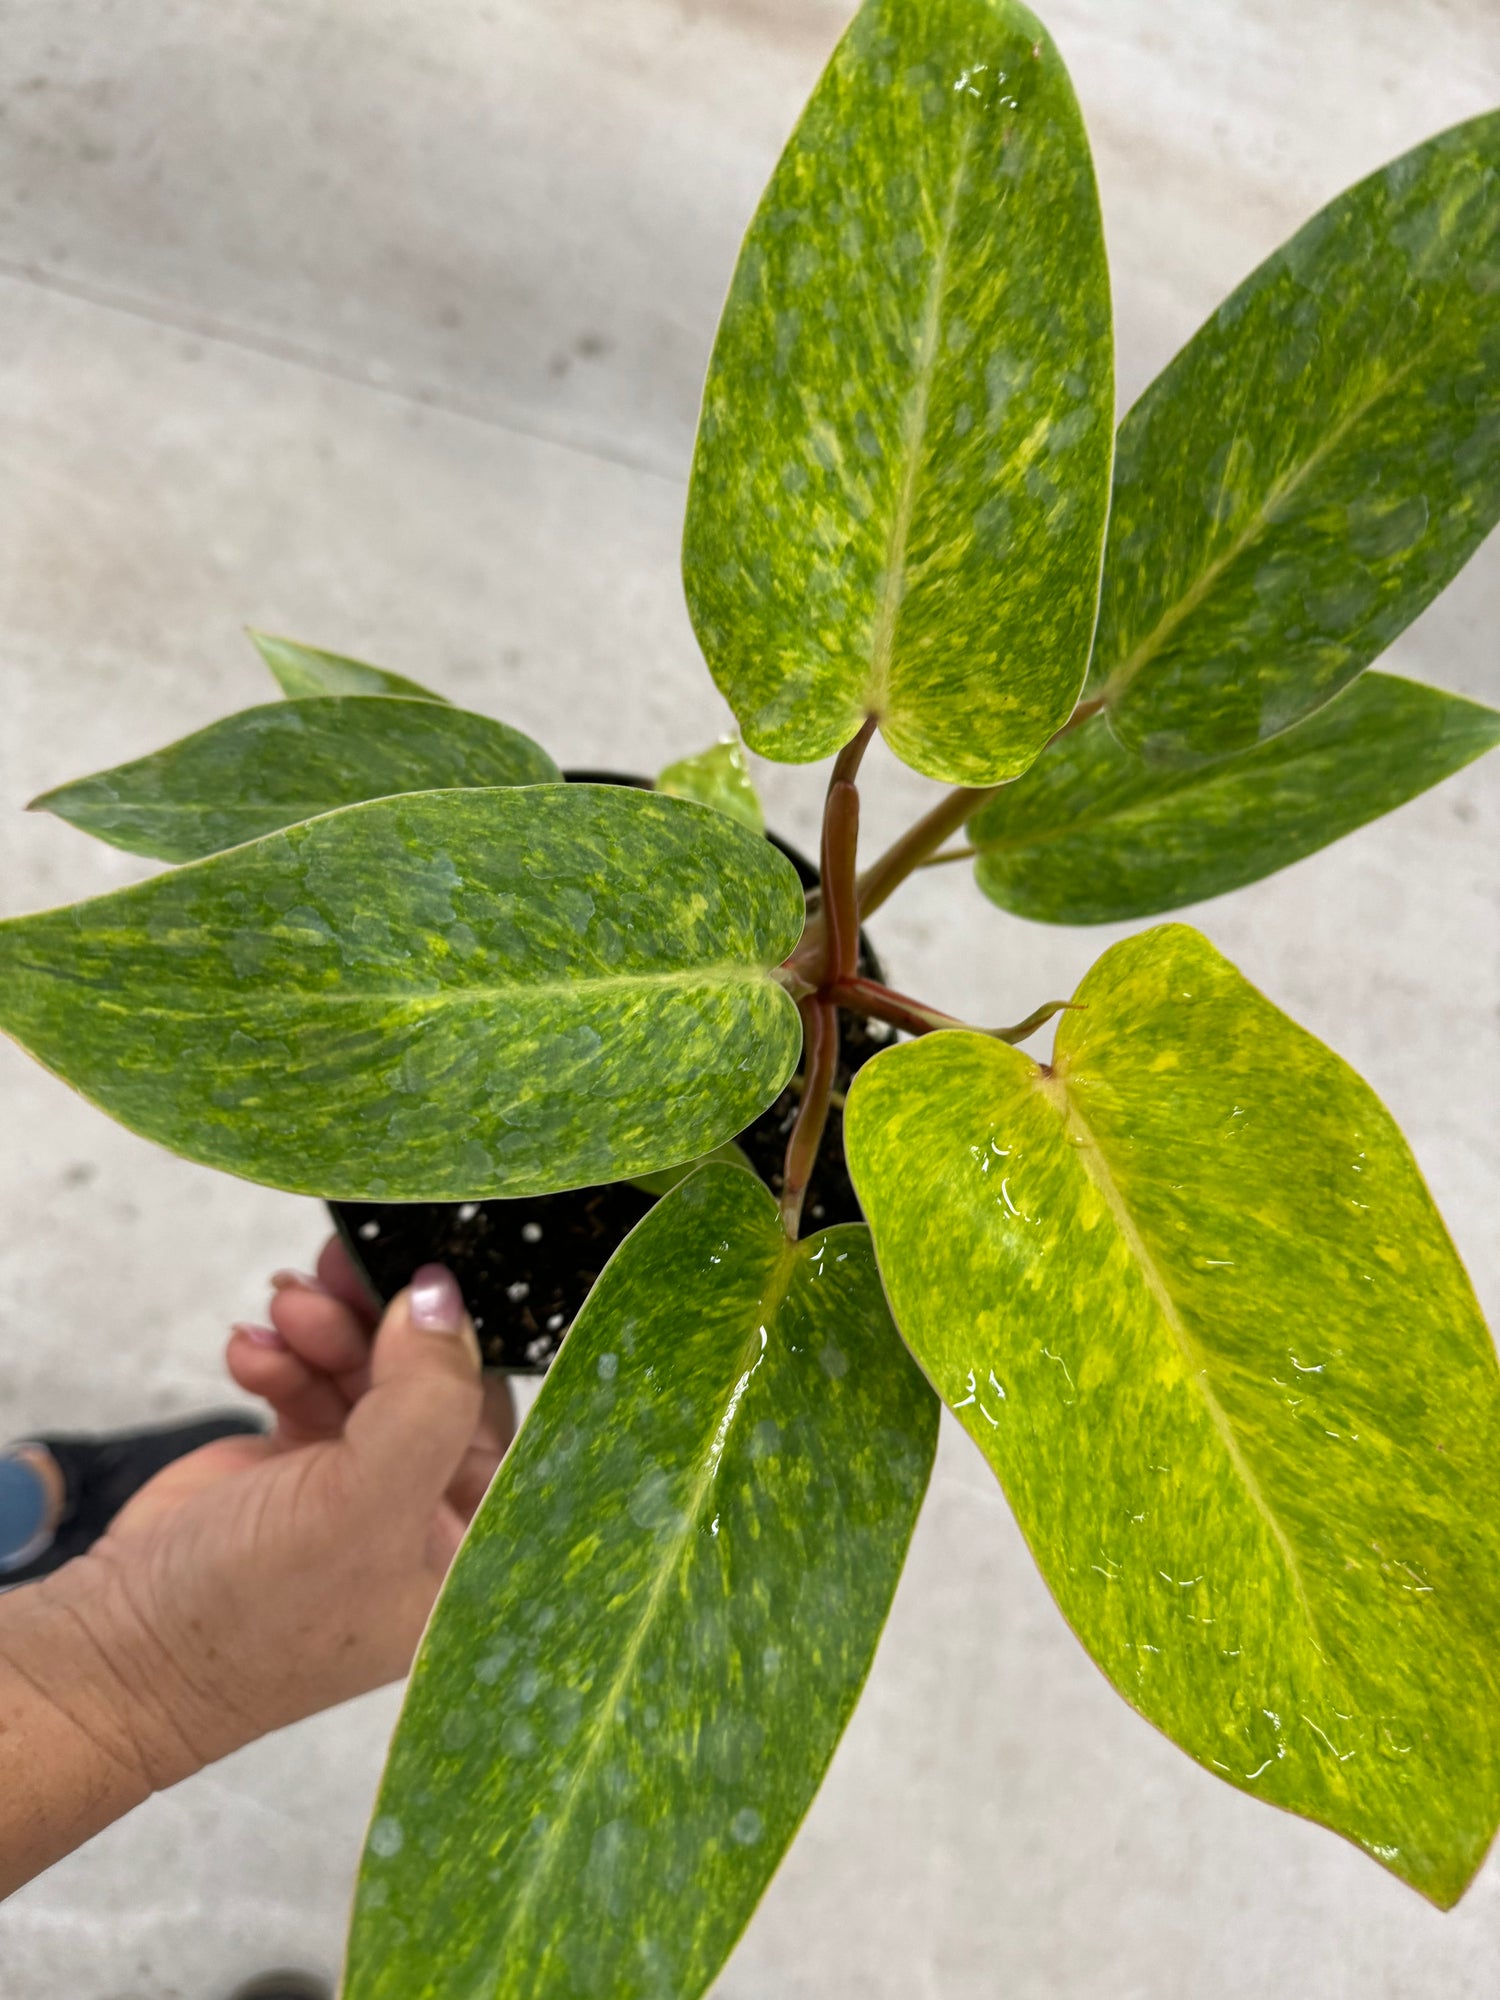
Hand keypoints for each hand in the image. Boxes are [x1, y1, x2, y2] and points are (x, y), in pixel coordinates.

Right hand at [62, 1239, 513, 1783]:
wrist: (117, 1651)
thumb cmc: (255, 1611)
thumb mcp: (363, 1504)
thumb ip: (423, 1399)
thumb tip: (442, 1297)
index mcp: (474, 1546)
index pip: (502, 1416)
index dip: (466, 1341)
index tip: (426, 1271)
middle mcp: (427, 1514)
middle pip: (432, 1380)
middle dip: (384, 1320)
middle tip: (338, 1267)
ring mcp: (359, 1488)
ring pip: (370, 1370)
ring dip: (328, 1328)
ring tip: (284, 1305)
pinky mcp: (298, 1465)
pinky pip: (311, 1382)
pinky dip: (284, 1357)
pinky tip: (248, 1351)